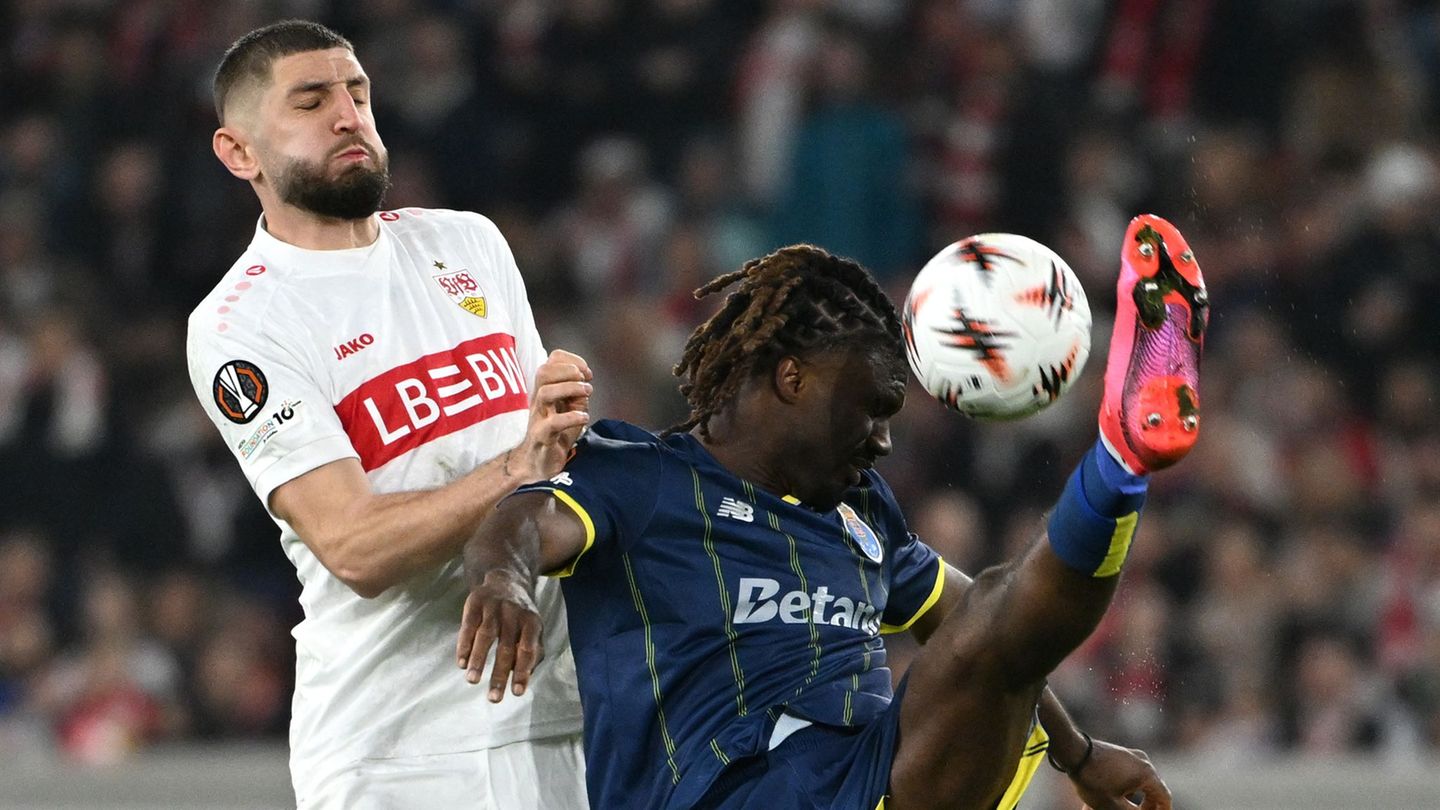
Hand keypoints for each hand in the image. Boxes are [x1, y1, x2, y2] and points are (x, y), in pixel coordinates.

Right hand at [456, 570, 544, 702]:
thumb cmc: (521, 614)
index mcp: (532, 622)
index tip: (517, 693)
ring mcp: (494, 606)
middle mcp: (514, 613)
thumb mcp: (534, 628)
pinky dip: (464, 645)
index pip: (528, 649)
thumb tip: (527, 676)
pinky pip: (468, 626)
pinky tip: (461, 663)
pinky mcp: (475, 602)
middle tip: (494, 698)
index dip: (523, 671)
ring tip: (472, 681)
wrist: (505, 577)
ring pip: (486, 636)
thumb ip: (534, 652)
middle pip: (506, 647)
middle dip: (500, 674)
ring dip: (479, 660)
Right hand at [509, 350, 591, 482]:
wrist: (538, 465)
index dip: (570, 361)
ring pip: (545, 393)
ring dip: (570, 388)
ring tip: (587, 393)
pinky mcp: (541, 438)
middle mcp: (539, 401)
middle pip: (543, 372)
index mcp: (545, 390)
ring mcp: (538, 418)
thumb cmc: (555, 434)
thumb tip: (586, 383)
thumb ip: (577, 395)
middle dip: (567, 370)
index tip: (587, 372)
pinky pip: (552, 424)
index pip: (550, 362)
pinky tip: (584, 418)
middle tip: (585, 380)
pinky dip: (571, 417)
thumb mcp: (570, 409)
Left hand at [1069, 738, 1170, 809]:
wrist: (1072, 752)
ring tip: (1104, 809)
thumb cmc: (1093, 780)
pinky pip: (1125, 775)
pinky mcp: (1119, 754)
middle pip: (1150, 791)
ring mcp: (1131, 755)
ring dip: (1126, 800)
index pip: (1164, 798)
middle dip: (1142, 808)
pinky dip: (1118, 789)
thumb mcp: (1113, 805)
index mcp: (1147, 774)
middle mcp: (1143, 762)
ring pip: (1134, 784)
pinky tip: (1099, 802)